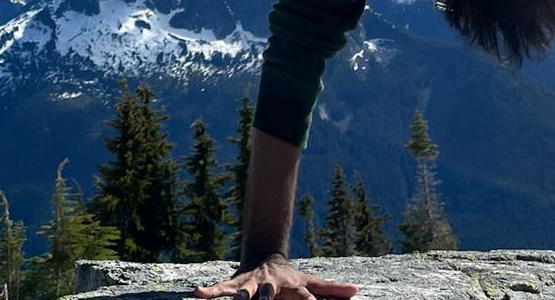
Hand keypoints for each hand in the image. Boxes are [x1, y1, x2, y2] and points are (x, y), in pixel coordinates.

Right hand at [192, 256, 359, 299]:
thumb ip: (331, 290)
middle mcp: (271, 285)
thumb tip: (357, 291)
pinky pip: (222, 289)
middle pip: (269, 294)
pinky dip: (210, 292)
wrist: (265, 258)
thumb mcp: (312, 282)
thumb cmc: (291, 280)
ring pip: (244, 291)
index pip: (304, 297)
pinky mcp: (236, 285)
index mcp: (292, 287)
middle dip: (266, 299)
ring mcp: (253, 284)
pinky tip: (198, 294)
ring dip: (239, 297)